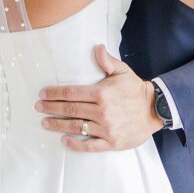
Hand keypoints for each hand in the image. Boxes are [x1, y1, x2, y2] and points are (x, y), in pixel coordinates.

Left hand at [35, 44, 162, 152]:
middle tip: (38, 107)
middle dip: (51, 108)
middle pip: (70, 109)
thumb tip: (97, 47)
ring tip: (45, 123)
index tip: (42, 93)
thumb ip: (107, 61)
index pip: (71, 93)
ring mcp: (106, 128)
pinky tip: (64, 141)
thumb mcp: (123, 72)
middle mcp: (102, 111)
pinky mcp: (111, 142)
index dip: (54, 93)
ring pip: (76, 127)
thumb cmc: (136, 90)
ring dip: (58, 125)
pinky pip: (89, 145)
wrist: (155, 110)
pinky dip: (75, 144)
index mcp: (102, 93)